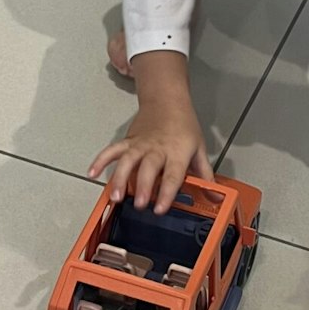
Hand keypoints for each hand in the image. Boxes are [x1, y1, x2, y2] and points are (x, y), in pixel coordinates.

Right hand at [89, 105, 212, 213]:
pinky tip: (92, 174)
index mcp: (178, 152)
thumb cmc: (184, 127)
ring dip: (120, 179)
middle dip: (143, 187)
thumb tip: (217, 198)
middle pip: (149, 168)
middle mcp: (157, 148)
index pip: (173, 175)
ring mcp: (140, 144)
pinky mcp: (128, 141)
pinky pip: (112, 150)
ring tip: (116, 198)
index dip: (167, 192)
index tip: (160, 209)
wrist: (167, 100)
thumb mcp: (199, 149)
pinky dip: (101, 161)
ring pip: (128, 160)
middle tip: (139, 205)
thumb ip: (205, 175)